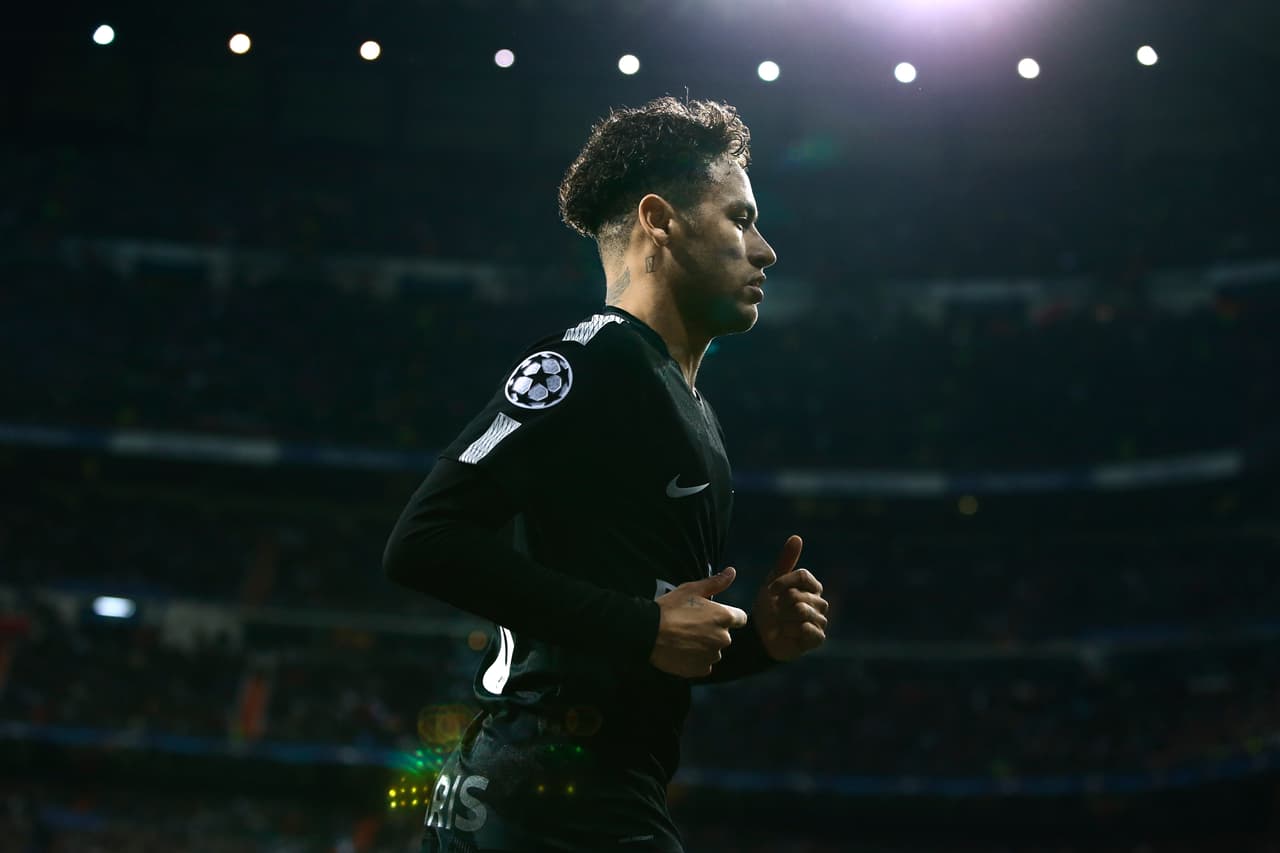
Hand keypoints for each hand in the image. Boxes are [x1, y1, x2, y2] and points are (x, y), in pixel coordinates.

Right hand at [650, 567, 748, 677]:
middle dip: (713, 630)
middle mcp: (723, 638)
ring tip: (685, 639)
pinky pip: (704, 664)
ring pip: (714, 650)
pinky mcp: (701, 669)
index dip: (727, 615)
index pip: (740, 618)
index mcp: (724, 617)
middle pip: (724, 635)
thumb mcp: (692, 589)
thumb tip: (731, 572)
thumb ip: (716, 582)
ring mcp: (712, 656)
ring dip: (705, 646)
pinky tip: (682, 650)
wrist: (649, 633)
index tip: (713, 615)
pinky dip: (696, 659)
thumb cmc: (670, 608)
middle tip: (692, 625)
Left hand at [753, 535, 827, 661]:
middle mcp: (820, 602)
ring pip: (801, 611)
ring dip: (783, 618)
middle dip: (780, 604)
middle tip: (777, 612)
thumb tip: (797, 537)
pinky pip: (806, 629)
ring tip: (781, 622)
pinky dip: (790, 631)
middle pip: (798, 594)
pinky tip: (787, 633)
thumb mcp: (773, 581)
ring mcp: (821, 620)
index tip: (771, 591)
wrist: (761, 636)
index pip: (802, 576)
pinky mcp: (818, 638)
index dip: (783, 582)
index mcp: (812, 586)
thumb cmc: (768, 607)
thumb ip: (786, 560)